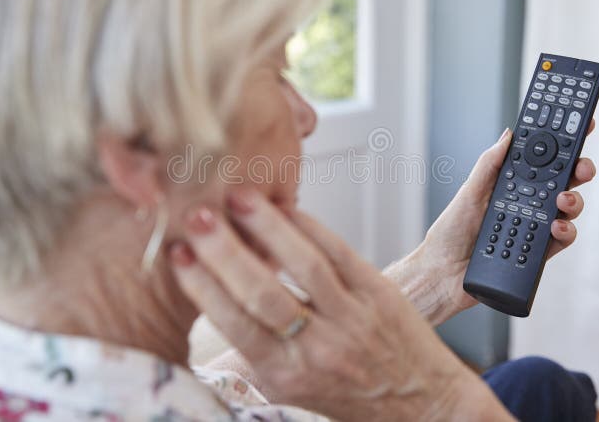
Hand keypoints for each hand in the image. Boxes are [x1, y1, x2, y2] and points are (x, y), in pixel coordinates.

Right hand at [169, 188, 513, 421]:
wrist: (421, 403)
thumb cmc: (351, 396)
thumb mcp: (293, 389)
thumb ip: (255, 354)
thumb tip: (210, 310)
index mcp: (286, 375)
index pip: (234, 324)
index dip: (201, 286)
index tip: (177, 254)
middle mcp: (318, 349)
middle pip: (261, 293)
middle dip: (224, 252)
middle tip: (197, 218)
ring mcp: (352, 318)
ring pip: (301, 265)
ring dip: (266, 227)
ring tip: (237, 198)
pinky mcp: (378, 293)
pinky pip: (338, 252)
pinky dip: (309, 226)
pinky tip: (285, 207)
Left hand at [392, 122, 596, 324]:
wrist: (443, 273)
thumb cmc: (450, 232)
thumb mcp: (469, 192)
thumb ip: (490, 164)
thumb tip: (510, 135)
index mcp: (511, 186)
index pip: (542, 162)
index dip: (562, 145)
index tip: (580, 126)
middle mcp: (526, 204)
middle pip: (562, 183)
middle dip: (579, 170)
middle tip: (582, 166)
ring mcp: (534, 228)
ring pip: (567, 210)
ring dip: (574, 200)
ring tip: (563, 199)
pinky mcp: (538, 253)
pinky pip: (561, 240)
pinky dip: (565, 231)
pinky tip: (556, 227)